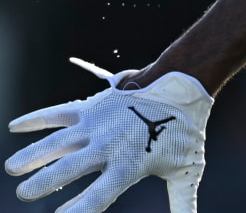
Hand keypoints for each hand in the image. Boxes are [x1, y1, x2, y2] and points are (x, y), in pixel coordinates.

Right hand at [5, 57, 212, 212]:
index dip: (77, 211)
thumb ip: (182, 202)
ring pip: (56, 142)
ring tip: (13, 169)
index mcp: (128, 167)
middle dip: (42, 182)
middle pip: (67, 169)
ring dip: (32, 155)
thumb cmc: (185, 133)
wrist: (183, 86)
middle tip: (24, 193)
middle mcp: (108, 147)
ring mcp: (97, 125)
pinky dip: (36, 118)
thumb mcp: (186, 170)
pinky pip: (58, 113)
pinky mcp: (92, 107)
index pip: (97, 197)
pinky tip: (15, 126)